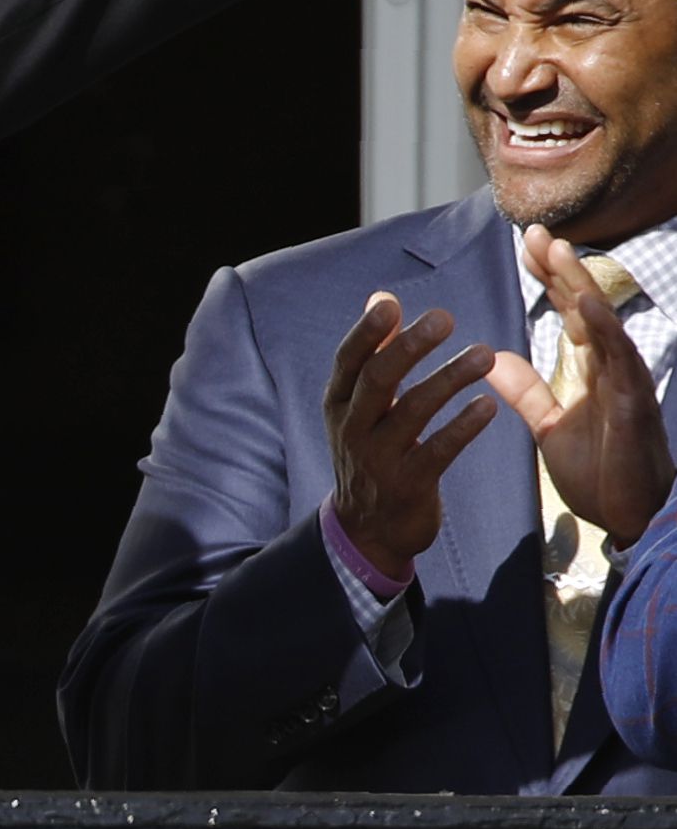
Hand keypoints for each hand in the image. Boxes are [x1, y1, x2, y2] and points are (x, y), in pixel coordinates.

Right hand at [324, 292, 497, 578]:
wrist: (368, 530)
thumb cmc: (372, 454)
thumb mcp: (360, 407)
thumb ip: (373, 355)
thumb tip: (380, 299)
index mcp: (339, 405)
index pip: (348, 361)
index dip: (367, 332)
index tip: (391, 304)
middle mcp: (352, 428)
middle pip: (377, 380)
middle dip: (409, 347)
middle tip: (444, 319)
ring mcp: (378, 458)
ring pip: (412, 411)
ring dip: (448, 379)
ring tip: (484, 355)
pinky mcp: (408, 484)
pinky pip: (438, 450)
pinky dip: (463, 426)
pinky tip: (488, 406)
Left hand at [486, 225, 674, 548]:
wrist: (623, 519)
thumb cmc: (596, 471)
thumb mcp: (550, 425)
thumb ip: (526, 391)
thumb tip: (493, 358)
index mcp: (591, 369)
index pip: (568, 312)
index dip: (550, 278)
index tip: (525, 244)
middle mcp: (611, 368)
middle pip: (585, 307)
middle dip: (563, 268)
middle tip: (537, 231)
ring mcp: (625, 383)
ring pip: (605, 324)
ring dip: (582, 286)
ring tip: (560, 251)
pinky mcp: (633, 405)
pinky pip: (620, 360)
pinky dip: (604, 329)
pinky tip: (584, 303)